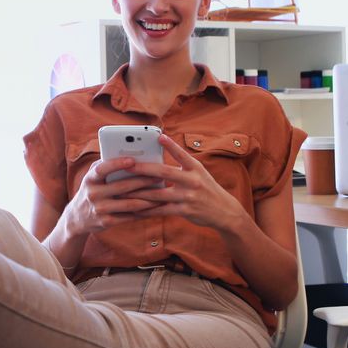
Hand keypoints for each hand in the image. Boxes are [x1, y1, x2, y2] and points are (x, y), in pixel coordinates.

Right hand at [62, 156, 164, 237]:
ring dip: (148, 199)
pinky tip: (155, 207)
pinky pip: (129, 216)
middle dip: (143, 181)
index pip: (102, 169)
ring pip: (129, 204)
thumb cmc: (92, 190)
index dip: (116, 164)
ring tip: (162, 193)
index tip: (132, 160)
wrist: (77, 217)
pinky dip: (144, 212)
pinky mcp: (106, 222)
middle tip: (159, 176)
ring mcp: (100, 209)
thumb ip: (106, 166)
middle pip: (122, 187)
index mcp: (90, 179)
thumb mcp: (92, 177)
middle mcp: (93, 194)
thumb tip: (130, 156)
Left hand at [121, 134, 246, 230]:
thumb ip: (181, 166)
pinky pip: (162, 210)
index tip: (159, 136)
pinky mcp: (184, 211)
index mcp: (195, 168)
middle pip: (164, 172)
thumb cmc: (206, 188)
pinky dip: (147, 210)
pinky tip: (135, 209)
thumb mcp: (199, 173)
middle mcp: (192, 180)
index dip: (171, 145)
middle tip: (127, 165)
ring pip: (159, 194)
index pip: (181, 154)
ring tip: (123, 190)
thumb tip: (157, 160)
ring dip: (139, 192)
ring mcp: (188, 196)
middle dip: (143, 169)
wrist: (224, 211)